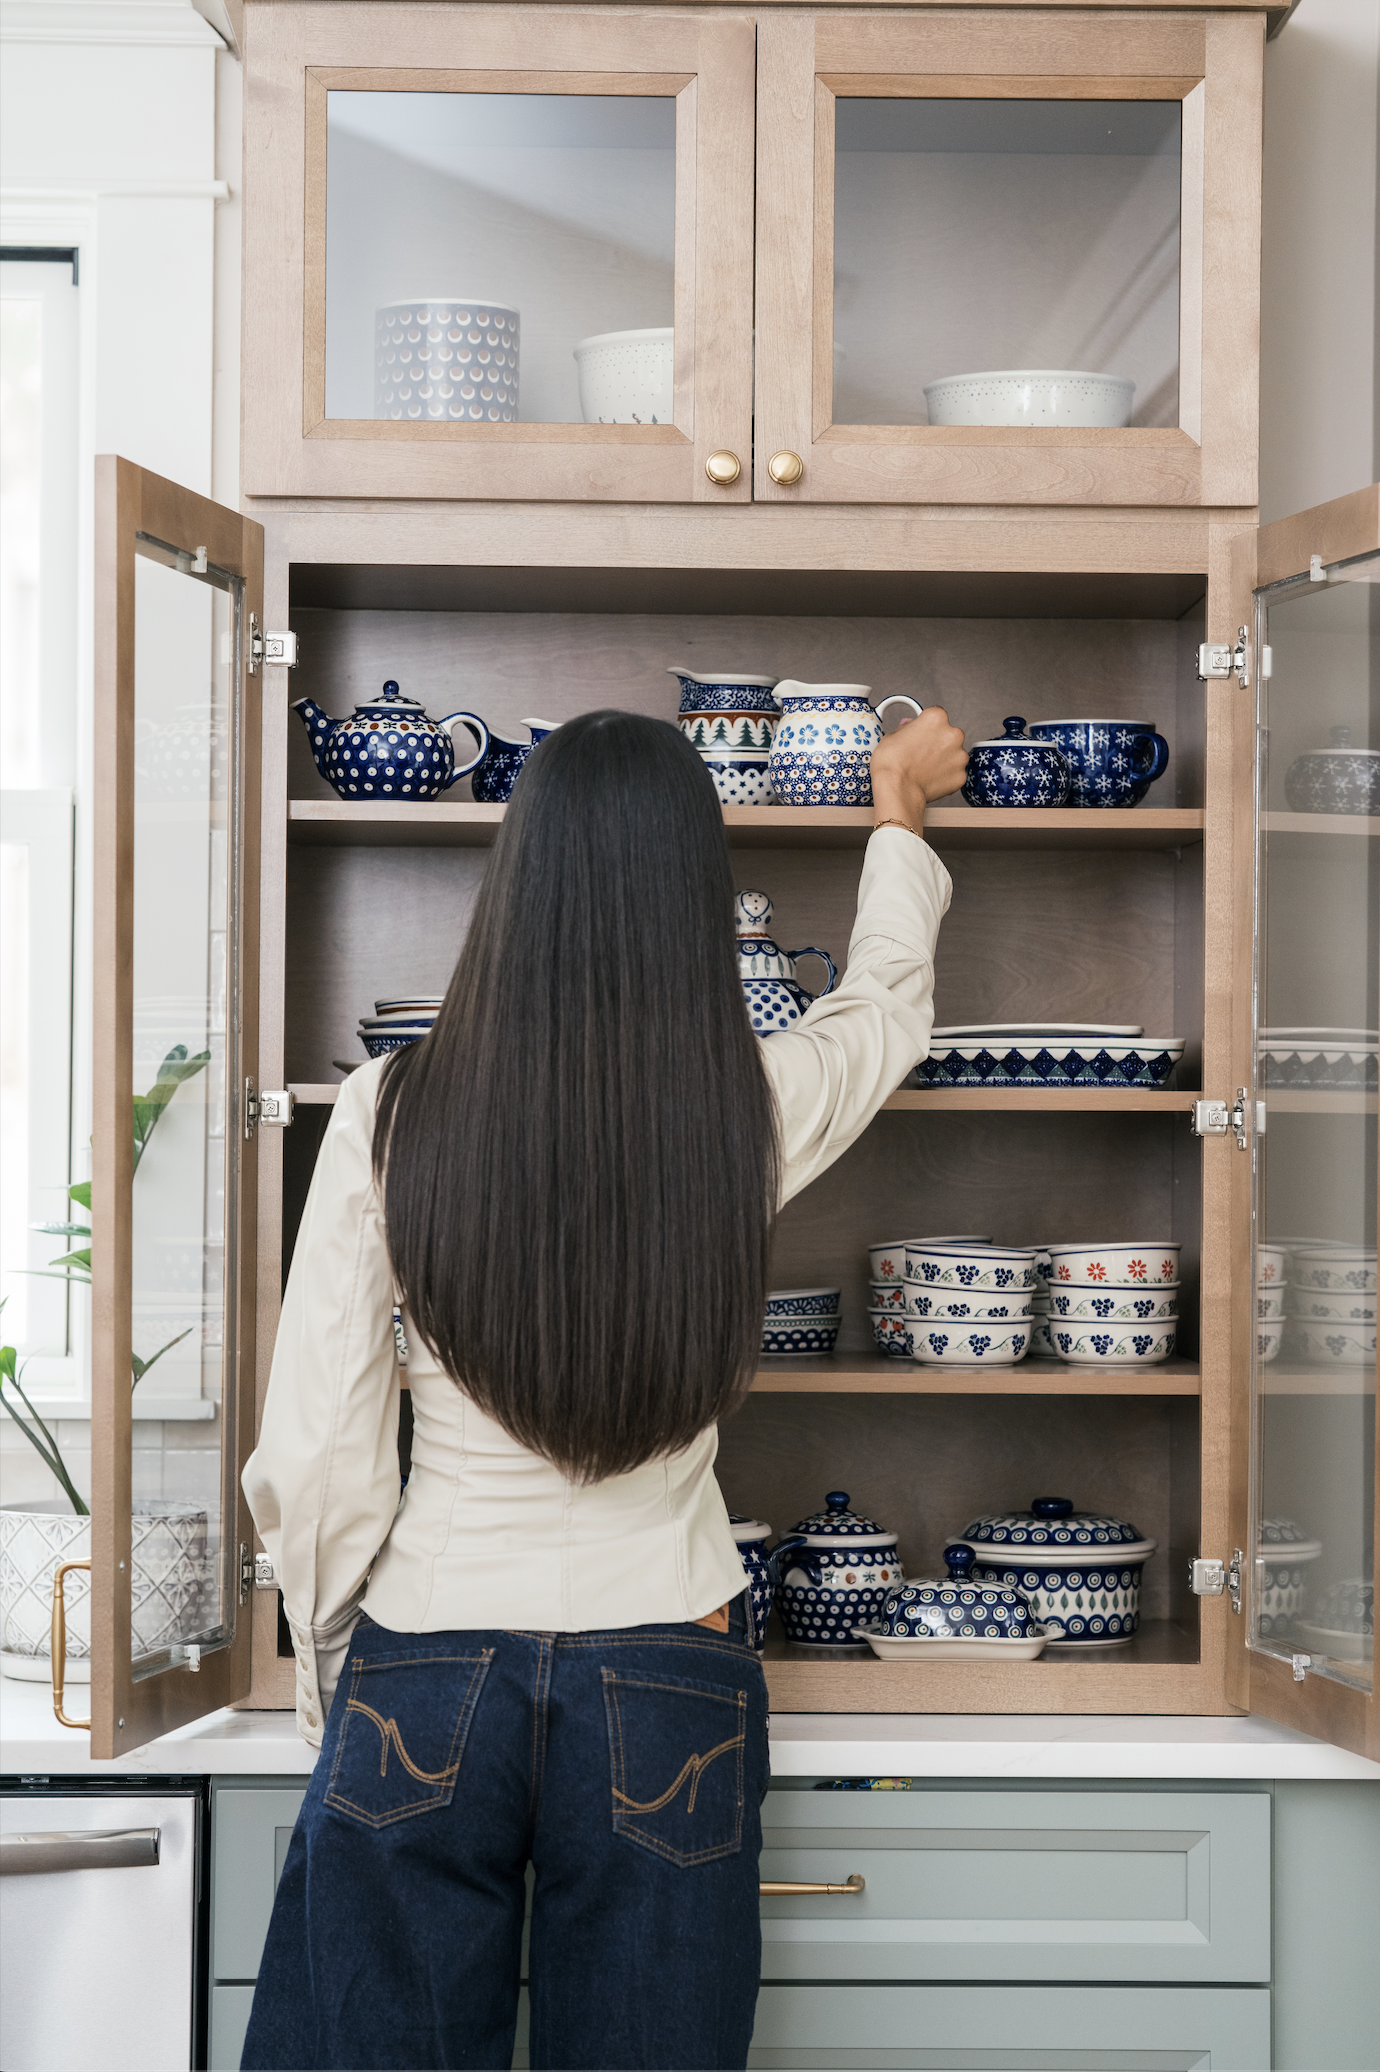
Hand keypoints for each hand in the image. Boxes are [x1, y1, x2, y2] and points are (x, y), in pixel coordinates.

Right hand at [870, 706, 967, 831]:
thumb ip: (908, 728)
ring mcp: (960, 756)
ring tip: (925, 768)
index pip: (937, 716)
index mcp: (937, 718)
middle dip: (938, 742)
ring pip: (954, 754)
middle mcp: (953, 734)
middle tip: (921, 753)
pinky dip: (945, 776)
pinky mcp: (961, 776)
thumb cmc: (892, 764)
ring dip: (944, 759)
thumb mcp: (892, 735)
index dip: (927, 726)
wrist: (897, 790)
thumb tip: (911, 727)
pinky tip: (930, 779)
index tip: (921, 733)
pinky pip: (954, 773)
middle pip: (949, 735)